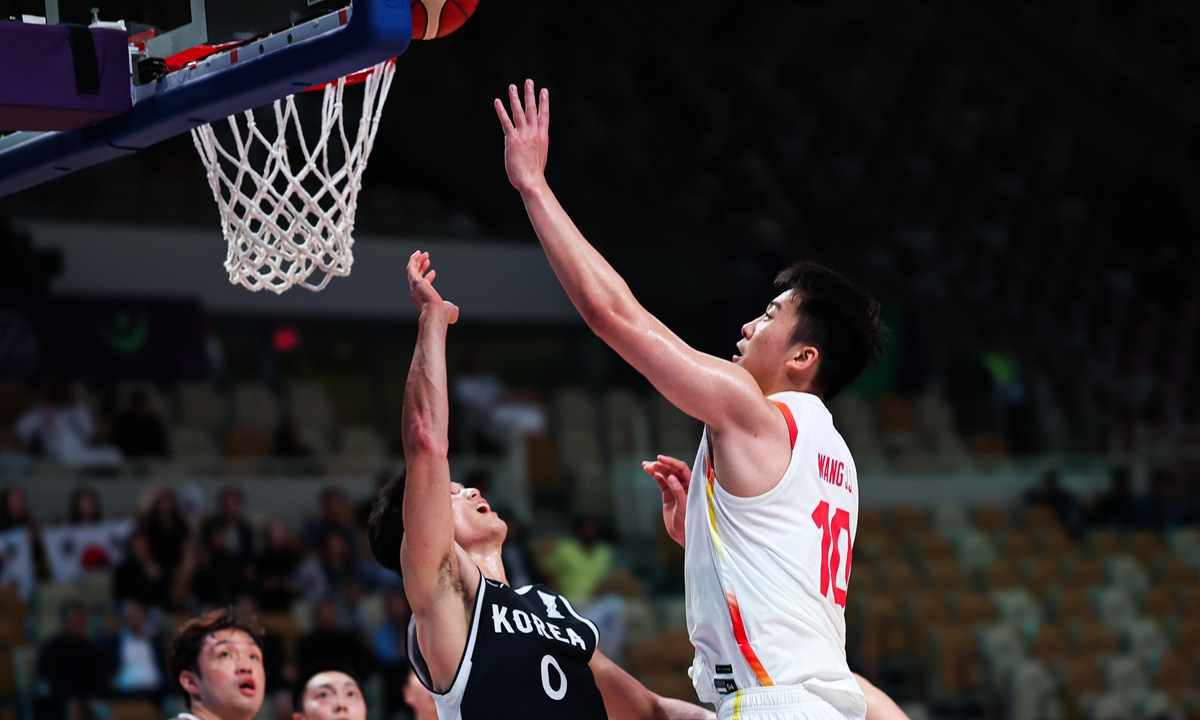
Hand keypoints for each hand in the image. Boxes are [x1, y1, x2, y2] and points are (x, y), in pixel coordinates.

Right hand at [407, 251, 458, 323]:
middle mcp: (416, 293)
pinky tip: (419, 253)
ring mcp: (414, 286)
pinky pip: (411, 267)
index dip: (428, 278)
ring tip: (424, 254)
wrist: (436, 312)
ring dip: (417, 262)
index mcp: (422, 300)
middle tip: (427, 260)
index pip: (424, 287)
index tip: (433, 272)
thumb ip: (451, 309)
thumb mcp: (450, 311)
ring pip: (412, 271)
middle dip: (421, 268)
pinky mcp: (414, 280)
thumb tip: (455, 310)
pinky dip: (414, 260)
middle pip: (416, 277)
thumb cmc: (443, 314)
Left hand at [494, 79, 548, 194]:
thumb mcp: (539, 155)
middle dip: (530, 94)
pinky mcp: (512, 139)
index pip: (544, 115)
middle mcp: (534, 133)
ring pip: (519, 112)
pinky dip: (501, 110)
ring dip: (515, 98)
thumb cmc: (534, 173)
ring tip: (513, 87)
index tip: (544, 91)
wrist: (531, 180)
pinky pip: (506, 121)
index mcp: (542, 136)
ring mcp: (523, 135)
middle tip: (529, 81)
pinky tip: (497, 101)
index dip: (544, 102)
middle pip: (532, 109)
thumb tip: (532, 142)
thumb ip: (535, 144)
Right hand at [642, 455, 691, 547]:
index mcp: (692, 485)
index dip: (671, 462)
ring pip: (666, 474)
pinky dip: (655, 476)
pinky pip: (661, 482)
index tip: (660, 458)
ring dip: (656, 469)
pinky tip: (648, 471)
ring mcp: (676, 489)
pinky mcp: (668, 495)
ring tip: (646, 466)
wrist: (683, 535)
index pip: (682, 469)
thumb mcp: (683, 508)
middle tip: (651, 464)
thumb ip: (678, 492)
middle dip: (662, 465)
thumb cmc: (687, 523)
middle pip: (673, 469)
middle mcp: (685, 485)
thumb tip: (671, 477)